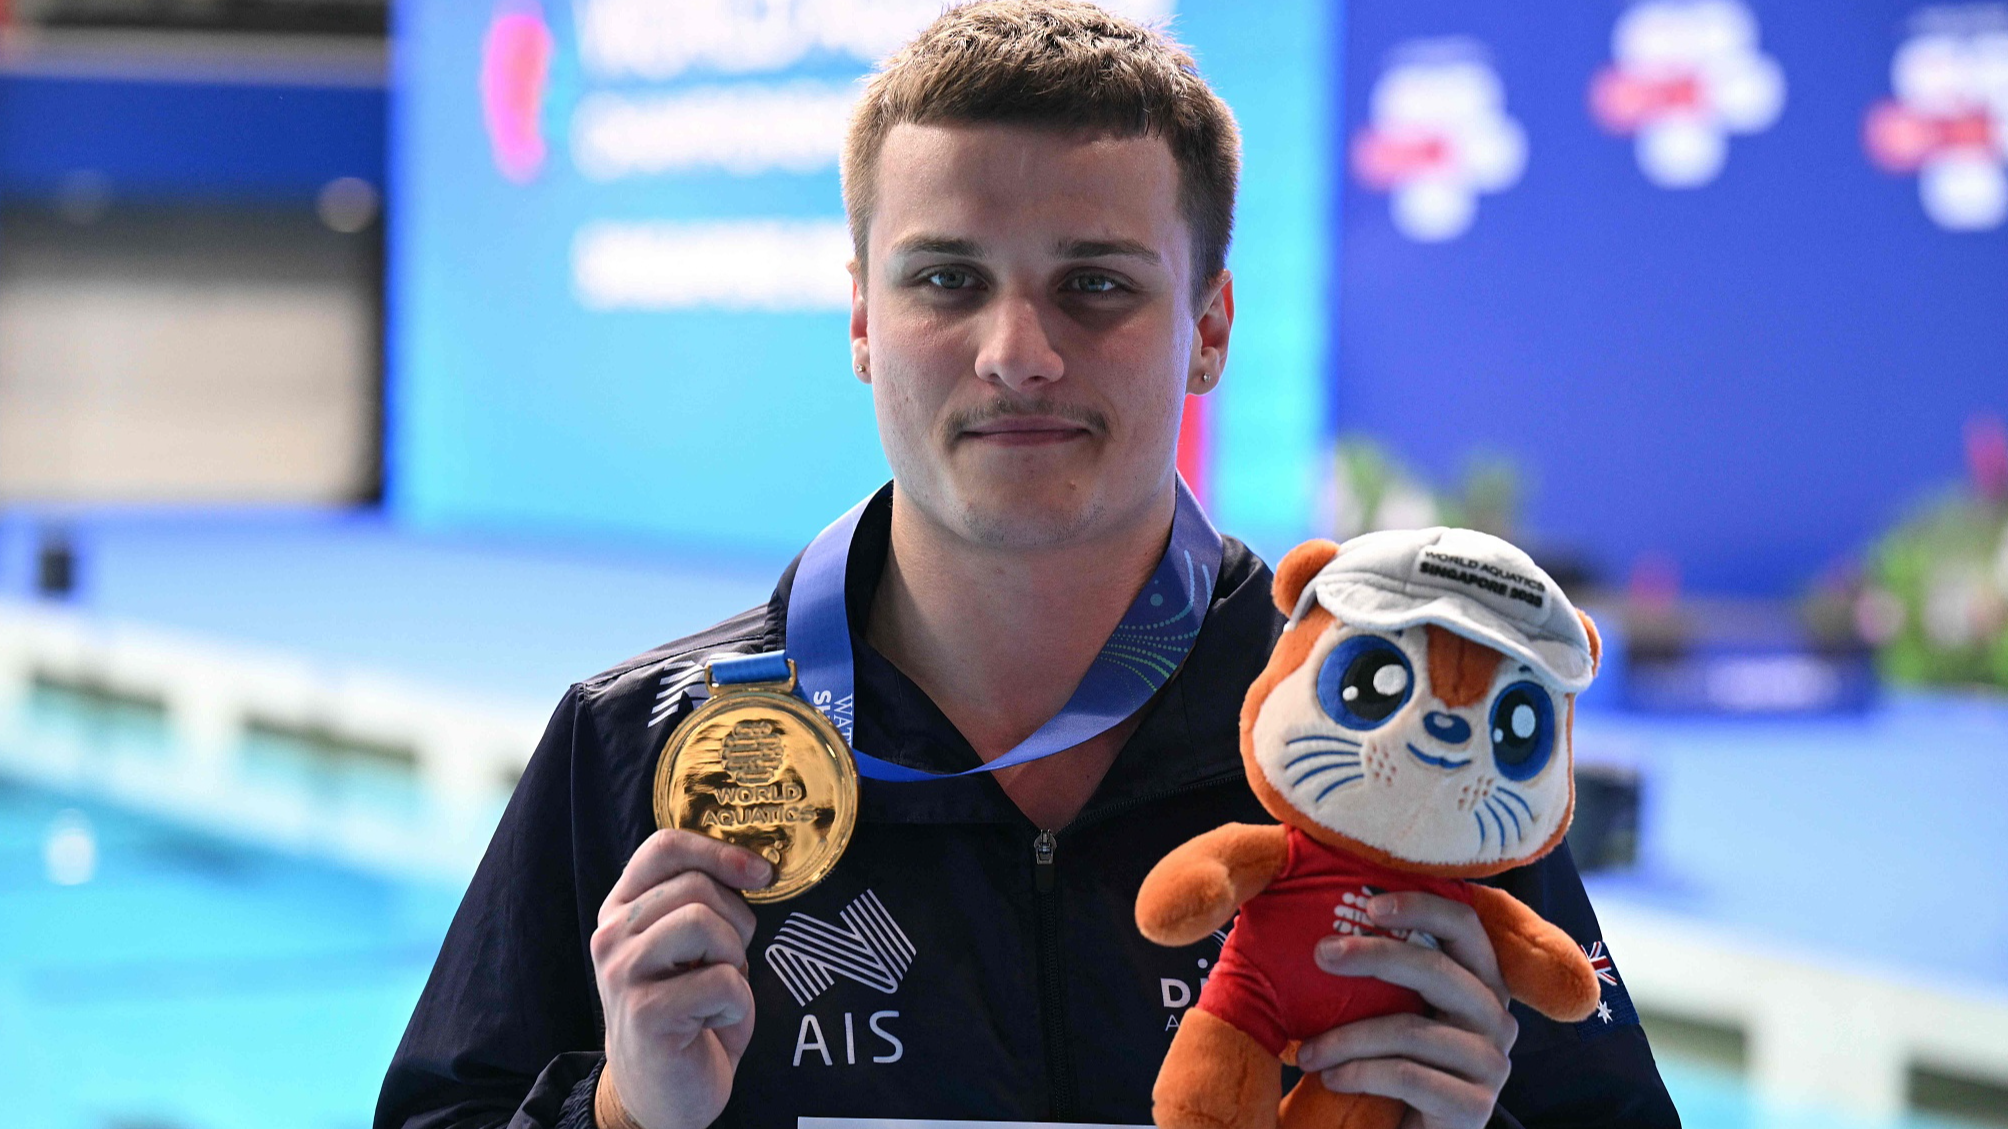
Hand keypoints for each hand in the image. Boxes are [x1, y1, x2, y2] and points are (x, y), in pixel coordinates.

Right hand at [591, 830, 772, 1128]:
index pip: (664, 846)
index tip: (760, 874)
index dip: (719, 852)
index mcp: (622, 909)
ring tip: (718, 990)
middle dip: (736, 923)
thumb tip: (757, 865)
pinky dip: (736, 1004)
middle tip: (729, 963)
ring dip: (733, 960)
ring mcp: (621, 973)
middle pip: (697, 886)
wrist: (664, 1093)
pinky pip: (722, 981)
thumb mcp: (694, 947)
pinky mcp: (644, 1012)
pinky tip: (713, 1023)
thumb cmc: (690, 1014)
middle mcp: (611, 935)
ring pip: (704, 923)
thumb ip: (705, 902)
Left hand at [1296, 892, 1517, 1128]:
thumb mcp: (1393, 1010)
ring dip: (1346, 1038)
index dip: (1421, 906)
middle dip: (1374, 955)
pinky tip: (1330, 1077)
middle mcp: (1496, 1017)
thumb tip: (1325, 932)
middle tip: (1321, 954)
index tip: (1369, 905)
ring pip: (1410, 1030)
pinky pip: (1407, 1076)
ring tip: (1307, 1052)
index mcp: (1479, 981)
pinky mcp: (1476, 1107)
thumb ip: (1384, 976)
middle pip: (1437, 969)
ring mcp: (1492, 1064)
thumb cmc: (1394, 1063)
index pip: (1464, 925)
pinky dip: (1359, 1073)